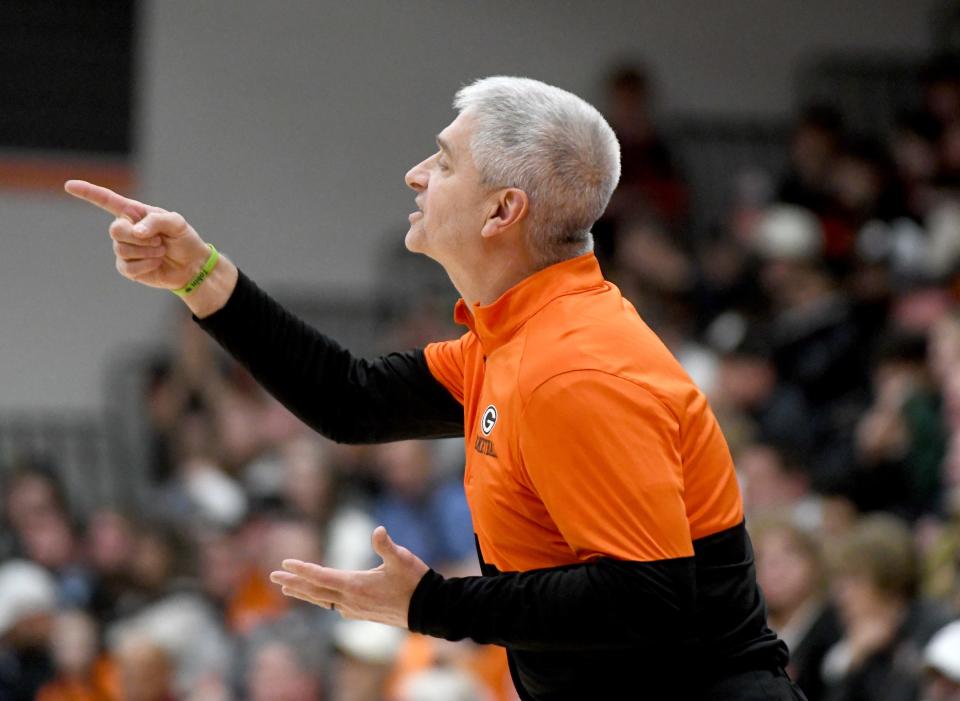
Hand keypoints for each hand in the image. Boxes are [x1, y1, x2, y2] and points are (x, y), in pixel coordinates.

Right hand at [65, 179, 209, 288]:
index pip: (106, 200)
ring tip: (161, 251)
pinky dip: (146, 266)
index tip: (69, 185)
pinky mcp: (127, 268)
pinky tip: (156, 263)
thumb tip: (135, 232)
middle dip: (139, 238)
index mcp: (135, 213)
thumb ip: (156, 221)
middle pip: (115, 230)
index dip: (88, 192)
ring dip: (148, 252)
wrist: (192, 266)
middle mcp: (126, 229)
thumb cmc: (184, 239)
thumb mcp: (176, 223)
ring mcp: (124, 249)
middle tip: (159, 241)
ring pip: (122, 250)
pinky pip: (128, 267)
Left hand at [269, 526, 428, 628]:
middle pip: (315, 591)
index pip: (321, 577)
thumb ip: (387, 545)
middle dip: (293, 583)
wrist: (428, 611)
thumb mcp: (402, 559)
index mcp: (356, 585)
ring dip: (304, 593)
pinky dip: (321, 600)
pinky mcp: (362, 614)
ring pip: (322, 601)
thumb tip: (378, 530)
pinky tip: (321, 599)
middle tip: (273, 578)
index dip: (302, 570)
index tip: (284, 565)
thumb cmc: (415, 582)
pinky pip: (334, 606)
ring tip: (288, 590)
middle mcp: (351, 600)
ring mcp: (356, 609)